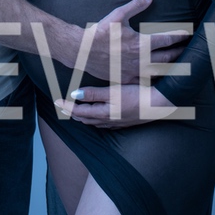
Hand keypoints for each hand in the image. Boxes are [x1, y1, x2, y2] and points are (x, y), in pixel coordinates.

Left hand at [54, 84, 176, 128]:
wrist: (158, 105)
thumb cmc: (136, 95)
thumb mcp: (113, 91)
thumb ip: (94, 93)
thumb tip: (74, 95)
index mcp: (103, 113)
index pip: (79, 111)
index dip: (66, 106)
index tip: (56, 101)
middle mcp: (108, 121)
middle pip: (84, 119)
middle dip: (72, 113)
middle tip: (62, 106)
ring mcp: (116, 123)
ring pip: (94, 122)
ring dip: (82, 117)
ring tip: (75, 111)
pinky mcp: (124, 122)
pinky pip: (104, 123)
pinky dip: (95, 119)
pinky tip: (97, 117)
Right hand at [81, 0, 190, 83]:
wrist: (83, 51)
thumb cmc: (101, 32)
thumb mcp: (118, 15)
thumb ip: (136, 6)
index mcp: (142, 43)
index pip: (167, 39)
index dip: (179, 36)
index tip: (188, 34)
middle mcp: (141, 60)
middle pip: (168, 57)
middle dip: (180, 53)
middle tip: (188, 50)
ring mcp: (135, 72)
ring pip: (159, 72)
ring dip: (170, 68)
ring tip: (179, 66)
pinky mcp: (126, 79)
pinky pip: (144, 82)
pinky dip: (154, 80)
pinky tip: (158, 79)